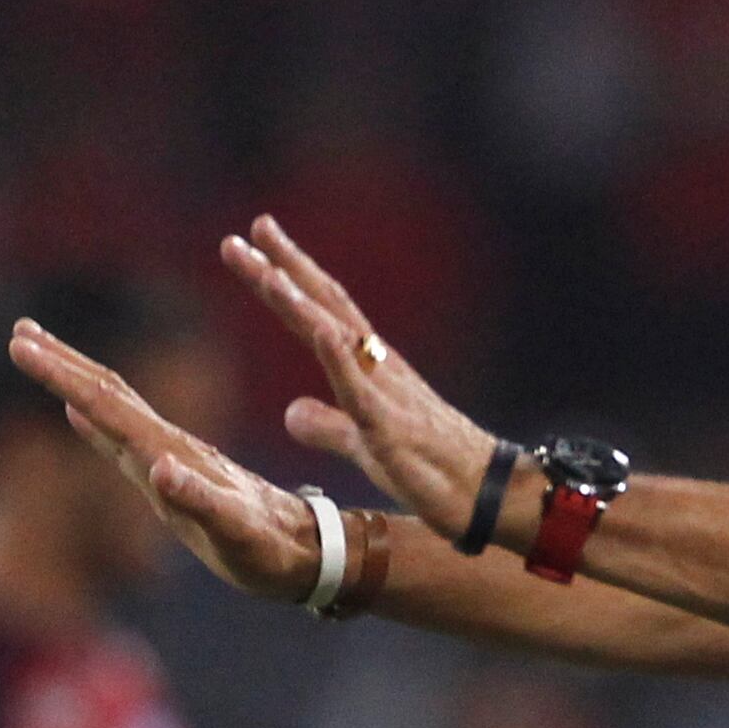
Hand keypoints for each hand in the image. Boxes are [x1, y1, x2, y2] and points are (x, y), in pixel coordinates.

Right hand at [6, 322, 330, 600]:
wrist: (308, 554)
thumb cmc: (272, 547)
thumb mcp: (236, 530)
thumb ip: (197, 498)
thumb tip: (157, 466)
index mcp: (175, 455)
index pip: (109, 404)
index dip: (63, 376)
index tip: (20, 342)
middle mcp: (168, 452)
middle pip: (108, 397)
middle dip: (61, 367)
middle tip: (18, 330)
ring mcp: (171, 463)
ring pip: (115, 412)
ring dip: (73, 383)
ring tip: (36, 353)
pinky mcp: (178, 479)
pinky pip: (130, 444)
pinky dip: (98, 426)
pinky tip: (78, 415)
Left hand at [219, 215, 501, 538]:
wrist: (485, 492)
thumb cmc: (429, 467)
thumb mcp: (364, 446)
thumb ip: (326, 425)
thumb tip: (290, 412)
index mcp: (369, 367)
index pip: (321, 310)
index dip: (287, 276)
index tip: (253, 242)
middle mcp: (377, 365)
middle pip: (323, 307)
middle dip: (282, 271)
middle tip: (243, 235)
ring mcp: (384, 392)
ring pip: (337, 336)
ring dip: (301, 303)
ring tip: (267, 271)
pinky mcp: (390, 427)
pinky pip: (359, 388)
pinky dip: (338, 357)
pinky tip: (319, 331)